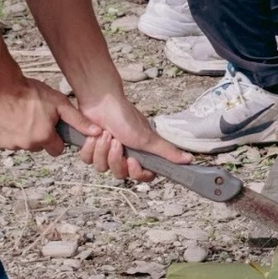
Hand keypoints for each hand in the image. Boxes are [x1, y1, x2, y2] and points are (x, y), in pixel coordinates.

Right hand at [0, 78, 94, 153]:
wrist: (0, 85)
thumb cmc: (30, 92)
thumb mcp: (59, 103)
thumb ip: (78, 120)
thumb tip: (97, 132)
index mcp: (44, 137)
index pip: (56, 149)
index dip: (55, 138)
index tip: (51, 127)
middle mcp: (27, 145)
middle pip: (38, 146)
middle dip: (38, 136)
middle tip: (35, 117)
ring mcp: (10, 144)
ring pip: (21, 144)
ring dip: (22, 134)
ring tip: (20, 115)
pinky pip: (5, 142)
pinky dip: (7, 133)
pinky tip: (8, 119)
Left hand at [74, 91, 189, 180]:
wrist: (101, 102)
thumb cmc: (124, 116)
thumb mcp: (148, 138)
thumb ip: (167, 152)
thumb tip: (188, 160)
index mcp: (140, 154)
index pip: (142, 176)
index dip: (136, 173)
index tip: (133, 162)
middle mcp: (124, 155)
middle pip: (120, 174)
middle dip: (116, 158)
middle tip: (118, 141)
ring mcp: (107, 153)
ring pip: (102, 168)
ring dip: (103, 150)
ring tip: (107, 134)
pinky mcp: (91, 149)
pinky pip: (88, 160)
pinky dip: (90, 147)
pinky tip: (95, 135)